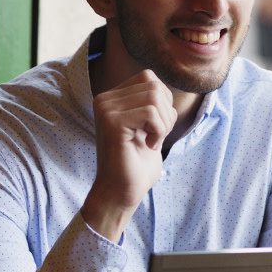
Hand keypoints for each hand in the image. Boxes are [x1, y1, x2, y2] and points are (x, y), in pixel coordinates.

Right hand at [82, 70, 176, 241]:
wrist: (121, 192)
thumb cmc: (137, 164)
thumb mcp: (149, 126)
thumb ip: (154, 104)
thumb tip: (165, 89)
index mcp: (111, 98)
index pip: (149, 78)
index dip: (164, 101)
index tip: (156, 127)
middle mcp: (104, 100)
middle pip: (154, 85)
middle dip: (166, 113)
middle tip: (157, 136)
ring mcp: (106, 109)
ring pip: (154, 97)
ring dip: (163, 122)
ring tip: (154, 141)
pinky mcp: (112, 122)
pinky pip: (150, 112)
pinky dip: (159, 130)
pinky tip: (150, 145)